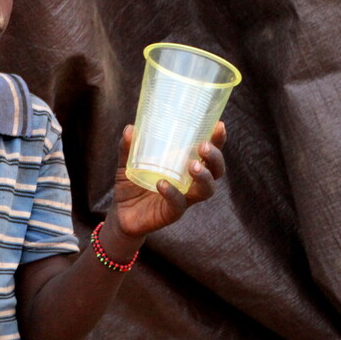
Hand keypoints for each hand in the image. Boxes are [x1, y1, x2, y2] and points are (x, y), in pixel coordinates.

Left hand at [111, 121, 226, 238]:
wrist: (121, 213)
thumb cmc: (132, 183)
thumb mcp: (128, 161)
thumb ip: (128, 146)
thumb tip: (130, 128)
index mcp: (185, 165)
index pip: (207, 152)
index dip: (217, 140)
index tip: (219, 125)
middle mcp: (190, 182)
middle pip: (215, 171)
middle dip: (215, 158)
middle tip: (204, 147)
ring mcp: (183, 198)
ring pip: (205, 190)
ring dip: (203, 177)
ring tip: (194, 166)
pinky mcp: (171, 214)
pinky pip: (178, 205)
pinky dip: (172, 193)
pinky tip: (162, 184)